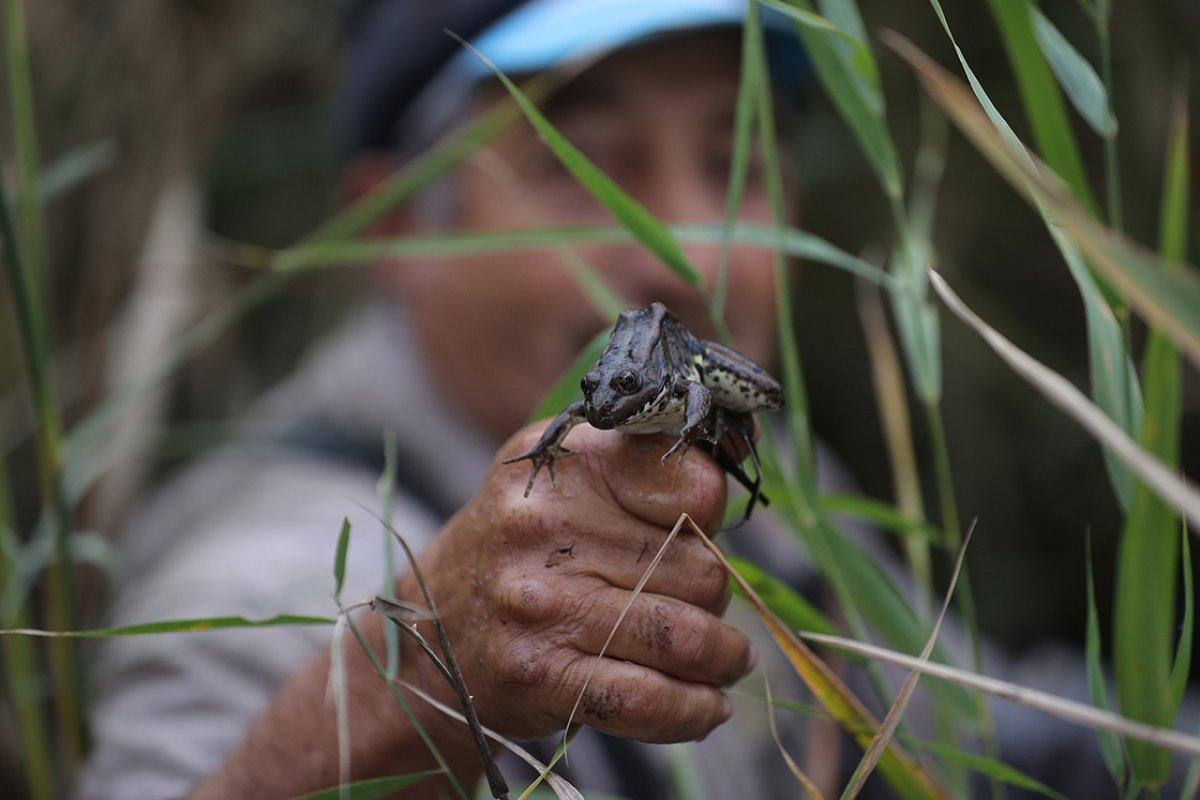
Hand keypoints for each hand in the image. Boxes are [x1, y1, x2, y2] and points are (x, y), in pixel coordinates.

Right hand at [400, 421, 755, 744]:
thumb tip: (733, 468)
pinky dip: (695, 711)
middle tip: (694, 606)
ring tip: (723, 661)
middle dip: (714, 596)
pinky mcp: (540, 675)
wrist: (425, 637)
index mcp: (562, 463)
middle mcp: (543, 525)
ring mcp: (539, 603)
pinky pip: (650, 700)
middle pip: (700, 568)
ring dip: (722, 658)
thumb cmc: (520, 554)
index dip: (712, 518)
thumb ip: (642, 468)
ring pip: (688, 637)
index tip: (699, 534)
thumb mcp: (562, 481)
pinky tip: (706, 706)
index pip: (692, 487)